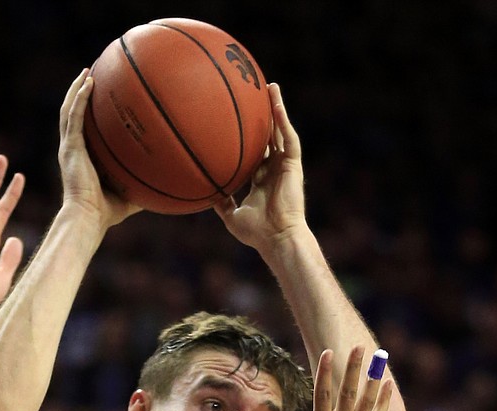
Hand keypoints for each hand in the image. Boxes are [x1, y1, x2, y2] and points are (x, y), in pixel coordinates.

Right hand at [58, 70, 139, 229]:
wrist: (88, 218)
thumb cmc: (106, 212)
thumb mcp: (131, 195)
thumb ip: (144, 186)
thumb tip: (169, 184)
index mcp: (83, 158)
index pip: (84, 129)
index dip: (88, 112)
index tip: (99, 97)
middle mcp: (73, 149)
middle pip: (73, 114)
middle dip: (80, 93)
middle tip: (91, 74)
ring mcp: (70, 147)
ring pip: (69, 110)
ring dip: (77, 88)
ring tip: (87, 71)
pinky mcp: (70, 148)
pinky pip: (74, 116)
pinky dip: (80, 98)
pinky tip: (88, 81)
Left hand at [214, 83, 305, 250]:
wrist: (277, 238)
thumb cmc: (256, 233)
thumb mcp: (230, 215)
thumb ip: (220, 201)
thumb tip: (203, 192)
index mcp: (261, 181)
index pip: (254, 154)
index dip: (248, 139)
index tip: (236, 124)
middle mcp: (273, 170)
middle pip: (268, 138)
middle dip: (262, 118)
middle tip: (253, 96)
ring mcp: (284, 166)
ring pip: (280, 131)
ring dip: (276, 109)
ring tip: (270, 87)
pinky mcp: (293, 165)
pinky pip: (288, 138)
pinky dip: (283, 120)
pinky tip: (275, 102)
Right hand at [232, 347, 391, 410]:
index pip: (324, 396)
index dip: (326, 373)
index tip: (329, 352)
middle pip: (349, 395)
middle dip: (354, 369)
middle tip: (358, 346)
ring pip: (367, 405)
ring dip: (372, 381)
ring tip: (379, 359)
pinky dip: (382, 403)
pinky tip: (387, 386)